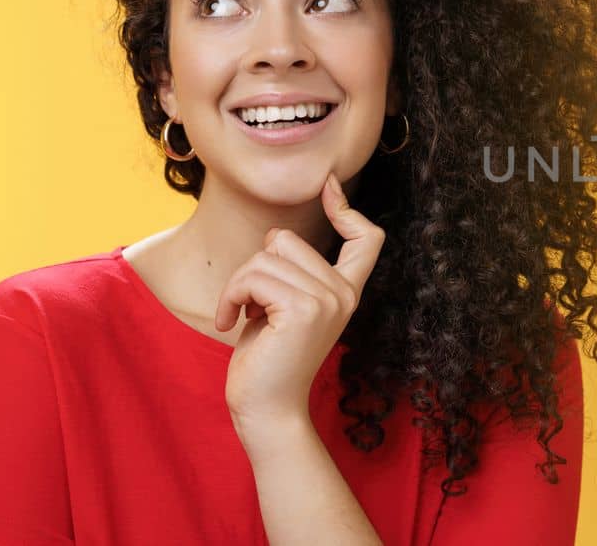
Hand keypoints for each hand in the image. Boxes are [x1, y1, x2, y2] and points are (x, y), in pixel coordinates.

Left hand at [216, 172, 385, 427]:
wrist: (267, 410)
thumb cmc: (266, 360)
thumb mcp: (283, 307)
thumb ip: (290, 274)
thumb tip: (275, 235)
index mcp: (346, 292)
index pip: (366, 238)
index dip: (347, 209)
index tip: (328, 186)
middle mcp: (343, 293)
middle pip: (285, 239)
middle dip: (254, 267)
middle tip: (251, 305)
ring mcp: (327, 300)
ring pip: (264, 257)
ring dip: (238, 286)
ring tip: (239, 316)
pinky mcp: (303, 309)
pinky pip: (253, 278)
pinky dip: (231, 297)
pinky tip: (229, 322)